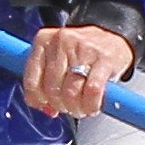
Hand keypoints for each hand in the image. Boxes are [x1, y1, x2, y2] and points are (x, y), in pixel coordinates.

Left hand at [18, 22, 137, 120]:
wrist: (113, 35)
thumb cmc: (81, 51)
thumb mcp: (56, 58)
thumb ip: (44, 80)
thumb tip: (45, 108)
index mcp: (43, 40)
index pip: (31, 80)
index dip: (39, 100)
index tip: (48, 106)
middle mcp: (61, 42)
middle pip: (52, 88)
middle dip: (61, 105)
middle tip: (69, 108)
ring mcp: (83, 49)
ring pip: (71, 92)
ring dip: (76, 108)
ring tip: (81, 109)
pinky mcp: (104, 59)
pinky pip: (92, 90)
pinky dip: (91, 104)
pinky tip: (92, 106)